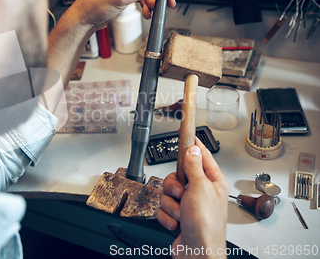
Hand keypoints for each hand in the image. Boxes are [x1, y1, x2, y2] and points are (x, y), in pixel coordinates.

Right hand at [158, 138, 229, 258]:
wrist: (197, 253)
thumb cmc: (206, 226)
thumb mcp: (199, 189)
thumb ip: (193, 167)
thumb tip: (192, 149)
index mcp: (212, 182)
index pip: (201, 155)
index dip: (192, 143)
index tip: (185, 131)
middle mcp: (201, 192)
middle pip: (177, 174)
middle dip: (174, 186)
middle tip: (182, 194)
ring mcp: (189, 205)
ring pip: (168, 191)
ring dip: (171, 204)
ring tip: (181, 213)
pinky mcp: (178, 216)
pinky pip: (163, 207)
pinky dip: (167, 216)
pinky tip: (177, 223)